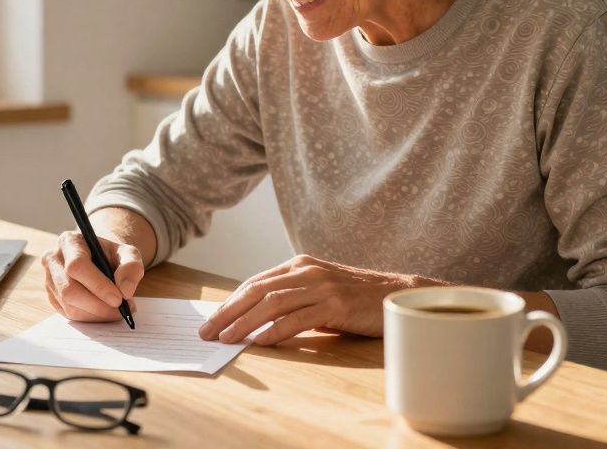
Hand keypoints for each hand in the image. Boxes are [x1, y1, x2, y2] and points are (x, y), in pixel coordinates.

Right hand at [42, 230, 144, 321]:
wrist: (100, 260)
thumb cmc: (112, 255)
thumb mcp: (128, 253)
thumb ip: (131, 266)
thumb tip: (125, 291)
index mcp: (70, 242)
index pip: (77, 266)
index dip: (98, 285)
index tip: (118, 299)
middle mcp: (53, 259)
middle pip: (69, 290)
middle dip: (98, 306)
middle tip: (121, 310)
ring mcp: (50, 280)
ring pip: (69, 306)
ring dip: (96, 314)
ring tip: (117, 311)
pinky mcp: (52, 297)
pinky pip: (69, 314)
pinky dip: (90, 317)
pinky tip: (104, 312)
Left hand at [198, 255, 443, 345]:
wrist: (399, 295)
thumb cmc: (357, 299)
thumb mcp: (320, 293)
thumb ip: (293, 301)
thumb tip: (258, 322)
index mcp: (299, 265)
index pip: (256, 283)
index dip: (231, 302)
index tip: (211, 320)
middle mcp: (307, 271)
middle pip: (257, 290)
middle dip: (228, 312)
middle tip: (207, 331)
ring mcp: (321, 285)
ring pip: (272, 303)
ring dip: (244, 322)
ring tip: (226, 339)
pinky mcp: (336, 303)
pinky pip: (298, 318)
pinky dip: (275, 330)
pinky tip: (260, 342)